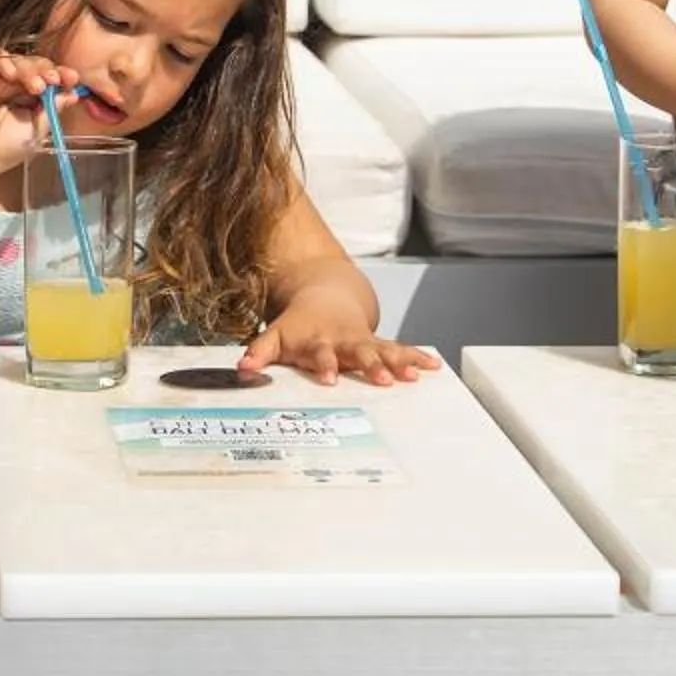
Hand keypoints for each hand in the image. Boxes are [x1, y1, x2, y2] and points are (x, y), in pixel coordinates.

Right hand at [0, 46, 79, 181]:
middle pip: (37, 65)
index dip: (62, 76)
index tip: (72, 78)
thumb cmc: (4, 150)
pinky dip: (6, 60)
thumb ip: (53, 109)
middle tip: (53, 80)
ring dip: (30, 68)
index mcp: (32, 101)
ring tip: (34, 86)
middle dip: (48, 70)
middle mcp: (16, 88)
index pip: (50, 80)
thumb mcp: (37, 131)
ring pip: (19, 59)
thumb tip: (74, 93)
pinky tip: (9, 74)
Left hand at [238, 301, 442, 387]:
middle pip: (359, 353)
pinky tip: (434, 366)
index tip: (329, 379)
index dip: (325, 366)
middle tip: (381, 379)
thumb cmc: (299, 325)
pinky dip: (417, 357)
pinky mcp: (380, 343)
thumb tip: (241, 370)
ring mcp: (365, 341)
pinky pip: (401, 350)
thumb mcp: (276, 335)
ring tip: (414, 376)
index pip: (321, 355)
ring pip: (385, 351)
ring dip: (399, 363)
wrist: (325, 296)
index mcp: (319, 341)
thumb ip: (260, 353)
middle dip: (371, 365)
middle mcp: (345, 341)